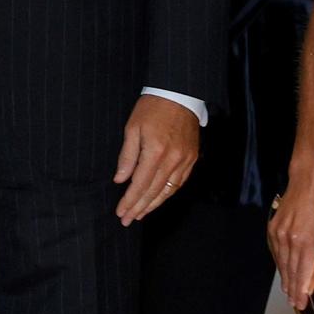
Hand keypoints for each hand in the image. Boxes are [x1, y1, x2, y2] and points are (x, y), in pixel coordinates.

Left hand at [114, 96, 199, 225]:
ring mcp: (185, 160)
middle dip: (139, 208)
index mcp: (155, 151)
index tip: (120, 212)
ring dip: (153, 205)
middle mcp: (172, 159)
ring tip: (141, 214)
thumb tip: (120, 179)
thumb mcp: (132, 128)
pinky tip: (158, 199)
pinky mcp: (192, 158)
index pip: (140, 184)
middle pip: (153, 191)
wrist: (179, 94)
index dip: (129, 200)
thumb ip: (127, 156)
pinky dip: (168, 194)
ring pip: (168, 191)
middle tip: (127, 220)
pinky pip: (179, 182)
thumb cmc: (152, 108)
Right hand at [268, 178, 313, 309]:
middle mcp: (291, 241)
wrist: (306, 184)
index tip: (300, 304)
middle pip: (290, 273)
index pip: (302, 276)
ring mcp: (279, 236)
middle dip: (292, 290)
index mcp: (308, 243)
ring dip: (285, 279)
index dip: (301, 292)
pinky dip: (280, 263)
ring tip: (288, 291)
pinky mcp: (273, 230)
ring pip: (281, 264)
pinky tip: (284, 270)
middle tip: (294, 302)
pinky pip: (276, 252)